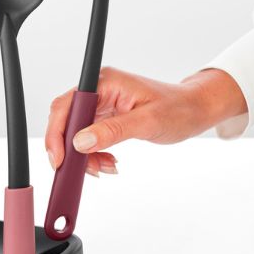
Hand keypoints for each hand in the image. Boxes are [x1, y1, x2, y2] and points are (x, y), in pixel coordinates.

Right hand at [45, 67, 246, 175]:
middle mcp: (99, 90)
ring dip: (83, 155)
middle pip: (66, 120)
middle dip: (70, 149)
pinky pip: (88, 136)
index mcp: (106, 83)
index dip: (58, 133)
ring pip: (76, 132)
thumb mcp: (147, 122)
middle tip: (79, 171)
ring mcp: (102, 103)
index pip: (67, 106)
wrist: (195, 109)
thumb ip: (112, 131)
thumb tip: (81, 141)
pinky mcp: (106, 115)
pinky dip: (93, 154)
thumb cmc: (178, 109)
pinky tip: (107, 162)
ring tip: (103, 168)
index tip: (60, 159)